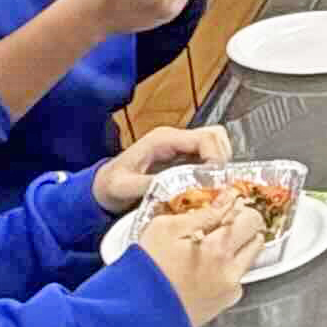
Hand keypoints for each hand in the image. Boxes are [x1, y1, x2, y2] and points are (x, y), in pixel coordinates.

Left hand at [92, 122, 232, 213]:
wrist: (102, 187)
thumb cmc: (111, 185)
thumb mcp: (124, 187)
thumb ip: (149, 185)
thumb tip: (175, 189)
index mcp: (164, 139)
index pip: (205, 138)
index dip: (217, 159)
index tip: (217, 183)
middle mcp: (176, 139)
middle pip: (216, 137)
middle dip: (223, 161)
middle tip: (219, 187)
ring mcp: (181, 147)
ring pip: (217, 145)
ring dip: (221, 166)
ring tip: (215, 189)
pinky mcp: (184, 159)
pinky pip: (209, 158)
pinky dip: (216, 172)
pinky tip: (209, 190)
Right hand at [134, 199, 266, 326]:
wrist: (139, 311)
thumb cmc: (147, 267)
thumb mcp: (165, 229)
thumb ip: (202, 214)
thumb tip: (226, 200)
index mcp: (218, 248)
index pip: (250, 218)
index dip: (240, 208)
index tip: (229, 205)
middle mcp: (232, 269)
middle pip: (257, 237)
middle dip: (245, 226)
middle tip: (223, 224)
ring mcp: (231, 287)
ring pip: (250, 258)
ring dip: (240, 246)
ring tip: (214, 245)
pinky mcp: (227, 302)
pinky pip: (238, 277)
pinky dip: (229, 268)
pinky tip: (207, 268)